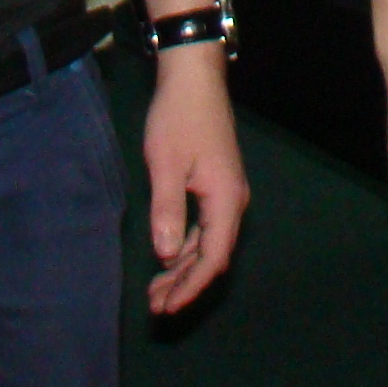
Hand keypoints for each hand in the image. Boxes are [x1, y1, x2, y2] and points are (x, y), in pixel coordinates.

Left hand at [139, 49, 248, 314]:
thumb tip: (165, 256)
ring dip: (183, 268)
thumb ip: (167, 210)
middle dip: (184, 283)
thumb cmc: (179, 118)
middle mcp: (233, 203)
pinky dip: (185, 246)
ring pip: (208, 243)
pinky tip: (167, 256)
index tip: (167, 308)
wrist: (194, 78)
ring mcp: (226, 194)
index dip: (191, 287)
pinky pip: (204, 228)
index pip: (212, 258)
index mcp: (226, 201)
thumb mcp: (166, 164)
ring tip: (156, 290)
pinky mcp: (217, 186)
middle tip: (155, 306)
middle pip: (212, 256)